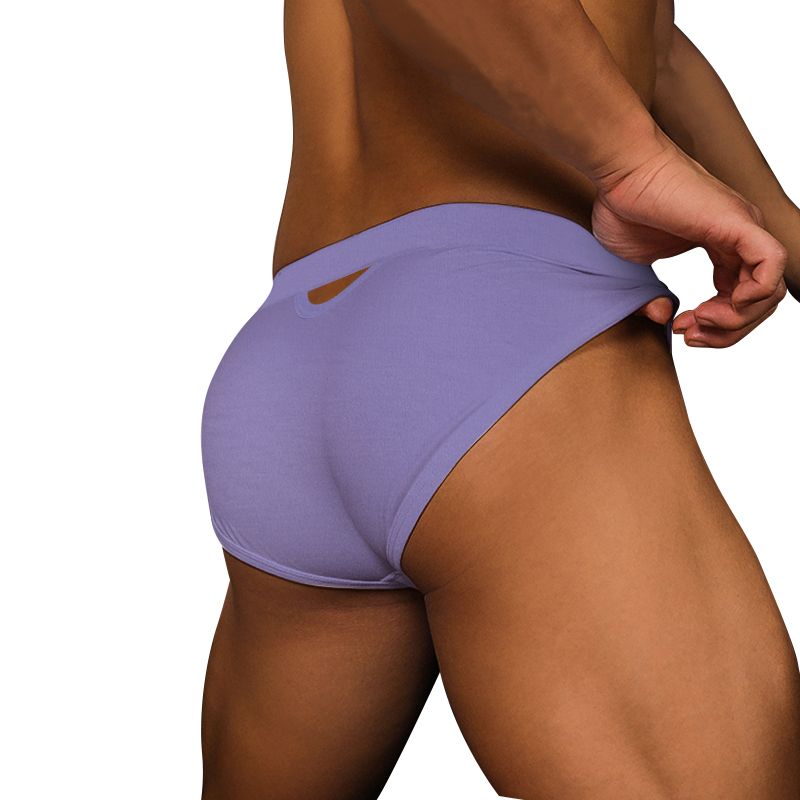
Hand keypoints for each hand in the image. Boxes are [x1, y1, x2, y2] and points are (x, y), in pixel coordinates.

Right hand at [591, 130, 787, 346]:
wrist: (621, 170)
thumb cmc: (623, 205)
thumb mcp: (634, 267)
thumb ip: (650, 295)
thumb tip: (666, 317)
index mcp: (720, 244)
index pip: (741, 297)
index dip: (715, 325)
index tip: (679, 327)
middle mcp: (739, 237)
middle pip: (759, 302)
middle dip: (726, 331)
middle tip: (689, 334)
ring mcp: (744, 229)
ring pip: (770, 292)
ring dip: (735, 321)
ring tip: (699, 321)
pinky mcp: (740, 224)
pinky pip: (771, 268)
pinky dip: (750, 297)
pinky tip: (716, 306)